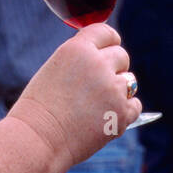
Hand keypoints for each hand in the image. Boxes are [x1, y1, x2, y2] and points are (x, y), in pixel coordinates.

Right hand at [7, 23, 140, 169]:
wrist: (37, 140)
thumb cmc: (38, 109)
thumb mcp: (54, 70)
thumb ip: (80, 61)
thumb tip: (102, 60)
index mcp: (78, 49)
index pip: (105, 32)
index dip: (109, 41)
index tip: (108, 48)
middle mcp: (98, 64)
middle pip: (121, 56)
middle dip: (114, 67)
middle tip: (99, 84)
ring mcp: (113, 89)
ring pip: (130, 81)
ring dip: (119, 89)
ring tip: (98, 104)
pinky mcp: (121, 113)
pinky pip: (135, 105)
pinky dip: (125, 111)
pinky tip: (108, 116)